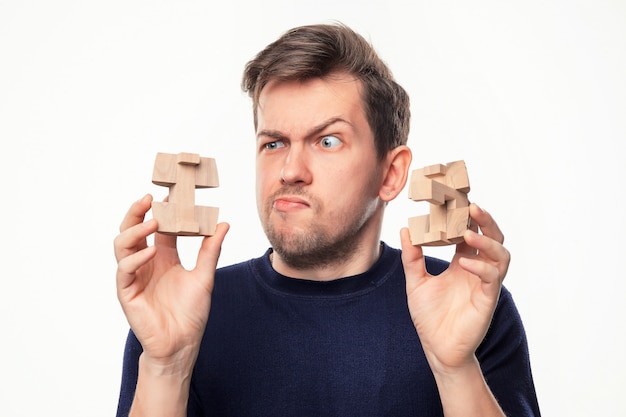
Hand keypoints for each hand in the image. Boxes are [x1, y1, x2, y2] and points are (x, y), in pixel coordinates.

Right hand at [114, 194, 228, 366]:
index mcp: (163, 257)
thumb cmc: (191, 312)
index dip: (160, 210)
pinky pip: (124, 270)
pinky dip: (135, 259)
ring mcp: (134, 276)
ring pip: (122, 244)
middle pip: (133, 230)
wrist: (182, 343)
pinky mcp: (127, 292)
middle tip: (148, 197)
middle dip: (137, 212)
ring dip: (134, 231)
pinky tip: (150, 253)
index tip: (169, 191)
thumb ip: (210, 250)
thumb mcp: (204, 276)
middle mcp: (146, 263)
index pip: (157, 227)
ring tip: (152, 222)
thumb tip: (223, 223)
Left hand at [400, 203, 509, 372]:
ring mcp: (484, 283)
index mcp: (462, 262)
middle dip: (486, 221)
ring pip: (500, 254)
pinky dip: (481, 266)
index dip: (467, 217)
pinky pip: (492, 277)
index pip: (470, 232)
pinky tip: (464, 262)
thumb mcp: (416, 282)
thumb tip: (406, 229)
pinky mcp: (488, 299)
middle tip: (472, 206)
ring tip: (468, 232)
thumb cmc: (429, 317)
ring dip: (487, 240)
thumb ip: (412, 257)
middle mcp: (477, 269)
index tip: (457, 198)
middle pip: (493, 237)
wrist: (437, 348)